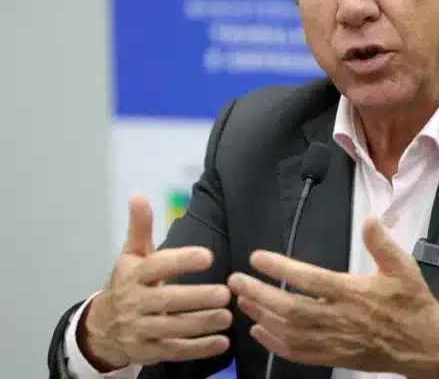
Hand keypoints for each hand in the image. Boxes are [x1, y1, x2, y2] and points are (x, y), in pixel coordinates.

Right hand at [79, 196, 231, 369]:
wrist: (102, 328)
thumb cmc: (128, 283)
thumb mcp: (132, 254)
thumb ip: (140, 227)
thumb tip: (138, 195)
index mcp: (133, 275)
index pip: (156, 266)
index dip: (181, 261)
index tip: (207, 256)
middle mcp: (134, 303)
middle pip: (166, 300)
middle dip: (196, 298)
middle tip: (225, 293)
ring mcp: (139, 330)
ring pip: (172, 328)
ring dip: (201, 324)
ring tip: (228, 316)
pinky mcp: (147, 352)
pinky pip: (174, 351)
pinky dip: (198, 349)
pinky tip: (222, 343)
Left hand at [228, 216, 438, 378]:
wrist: (424, 346)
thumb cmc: (412, 302)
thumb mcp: (404, 267)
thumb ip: (382, 243)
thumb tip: (369, 218)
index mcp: (354, 292)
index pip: (310, 279)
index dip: (281, 268)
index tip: (258, 258)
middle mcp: (340, 318)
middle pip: (290, 309)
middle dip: (259, 295)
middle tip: (236, 282)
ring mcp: (335, 341)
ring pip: (290, 332)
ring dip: (262, 317)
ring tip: (242, 301)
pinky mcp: (334, 357)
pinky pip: (298, 353)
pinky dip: (275, 344)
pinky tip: (260, 331)